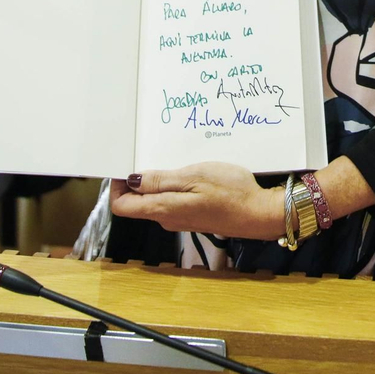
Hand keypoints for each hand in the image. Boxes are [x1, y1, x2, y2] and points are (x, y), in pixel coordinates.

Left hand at [110, 164, 283, 240]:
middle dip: (135, 180)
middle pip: (136, 203)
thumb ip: (161, 181)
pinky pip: (171, 200)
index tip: (124, 164)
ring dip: (155, 181)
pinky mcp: (192, 215)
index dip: (116, 186)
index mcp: (162, 209)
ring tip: (168, 159)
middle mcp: (166, 218)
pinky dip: (170, 186)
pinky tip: (186, 172)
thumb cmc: (230, 193)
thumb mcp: (194, 177)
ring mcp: (179, 218)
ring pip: (154, 200)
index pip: (121, 205)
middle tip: (145, 155)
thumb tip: (132, 181)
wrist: (258, 214)